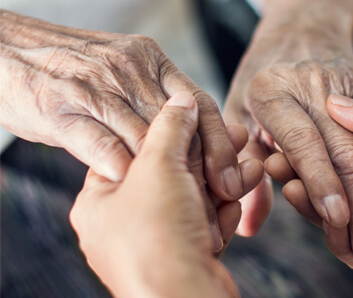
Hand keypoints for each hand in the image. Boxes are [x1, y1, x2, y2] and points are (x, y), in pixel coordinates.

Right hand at [0, 10, 243, 202]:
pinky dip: (121, 169)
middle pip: (180, 124)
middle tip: (220, 195)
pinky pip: (100, 144)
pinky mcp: (61, 108)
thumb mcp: (124, 71)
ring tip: (185, 204)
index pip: (199, 102)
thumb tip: (195, 140)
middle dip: (203, 163)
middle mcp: (129, 69)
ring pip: (145, 137)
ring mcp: (95, 87)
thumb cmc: (74, 70)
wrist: (7, 49)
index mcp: (151, 59)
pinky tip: (134, 188)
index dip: (221, 141)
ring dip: (166, 175)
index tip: (234, 176)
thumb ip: (156, 100)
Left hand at [70, 92, 243, 296]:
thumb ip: (170, 126)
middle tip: (234, 136)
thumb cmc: (157, 238)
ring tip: (249, 164)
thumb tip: (180, 99)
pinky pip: (205, 221)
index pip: (134, 151)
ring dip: (223, 180)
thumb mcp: (159, 167)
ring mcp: (155, 243)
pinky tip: (243, 193)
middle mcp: (123, 223)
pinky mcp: (183, 257)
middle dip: (207, 156)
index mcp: (99, 201)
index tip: (198, 116)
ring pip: (194, 198)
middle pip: (170, 175)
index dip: (170, 131)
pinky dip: (225, 209)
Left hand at [225, 24, 352, 266]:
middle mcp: (312, 81)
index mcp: (272, 90)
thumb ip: (244, 170)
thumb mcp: (239, 117)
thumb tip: (248, 227)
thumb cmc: (262, 84)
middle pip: (344, 150)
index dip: (321, 184)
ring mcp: (348, 79)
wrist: (299, 32)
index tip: (337, 221)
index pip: (302, 143)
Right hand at [299, 95, 352, 274]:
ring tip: (291, 185)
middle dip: (303, 176)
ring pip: (340, 221)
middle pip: (334, 189)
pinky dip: (335, 239)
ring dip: (312, 205)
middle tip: (276, 162)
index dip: (312, 148)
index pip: (341, 156)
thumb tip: (333, 102)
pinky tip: (317, 218)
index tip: (282, 136)